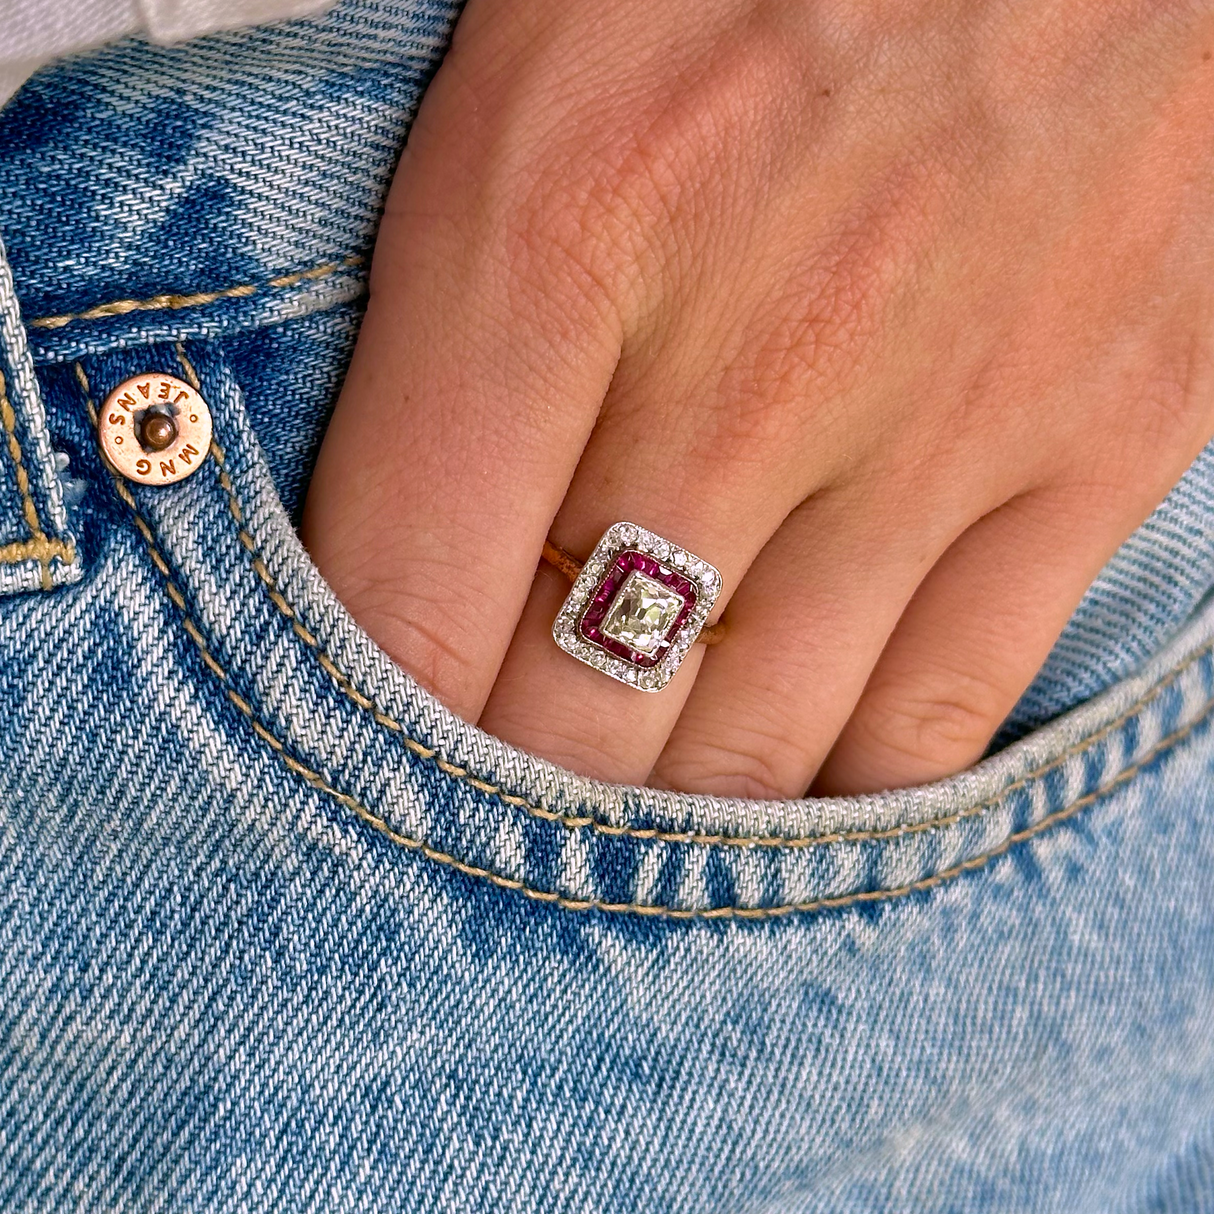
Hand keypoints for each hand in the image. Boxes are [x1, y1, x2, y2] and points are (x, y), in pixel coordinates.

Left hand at [301, 0, 1213, 798]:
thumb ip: (447, 301)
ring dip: (663, 816)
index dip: (358, 730)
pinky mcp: (1105, 436)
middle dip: (504, 797)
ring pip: (756, 746)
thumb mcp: (539, 47)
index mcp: (570, 216)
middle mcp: (763, 351)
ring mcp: (949, 413)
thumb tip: (399, 524)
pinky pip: (944, 714)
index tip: (347, 777)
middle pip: (576, 711)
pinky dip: (845, 789)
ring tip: (618, 822)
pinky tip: (789, 783)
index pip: (406, 600)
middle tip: (477, 816)